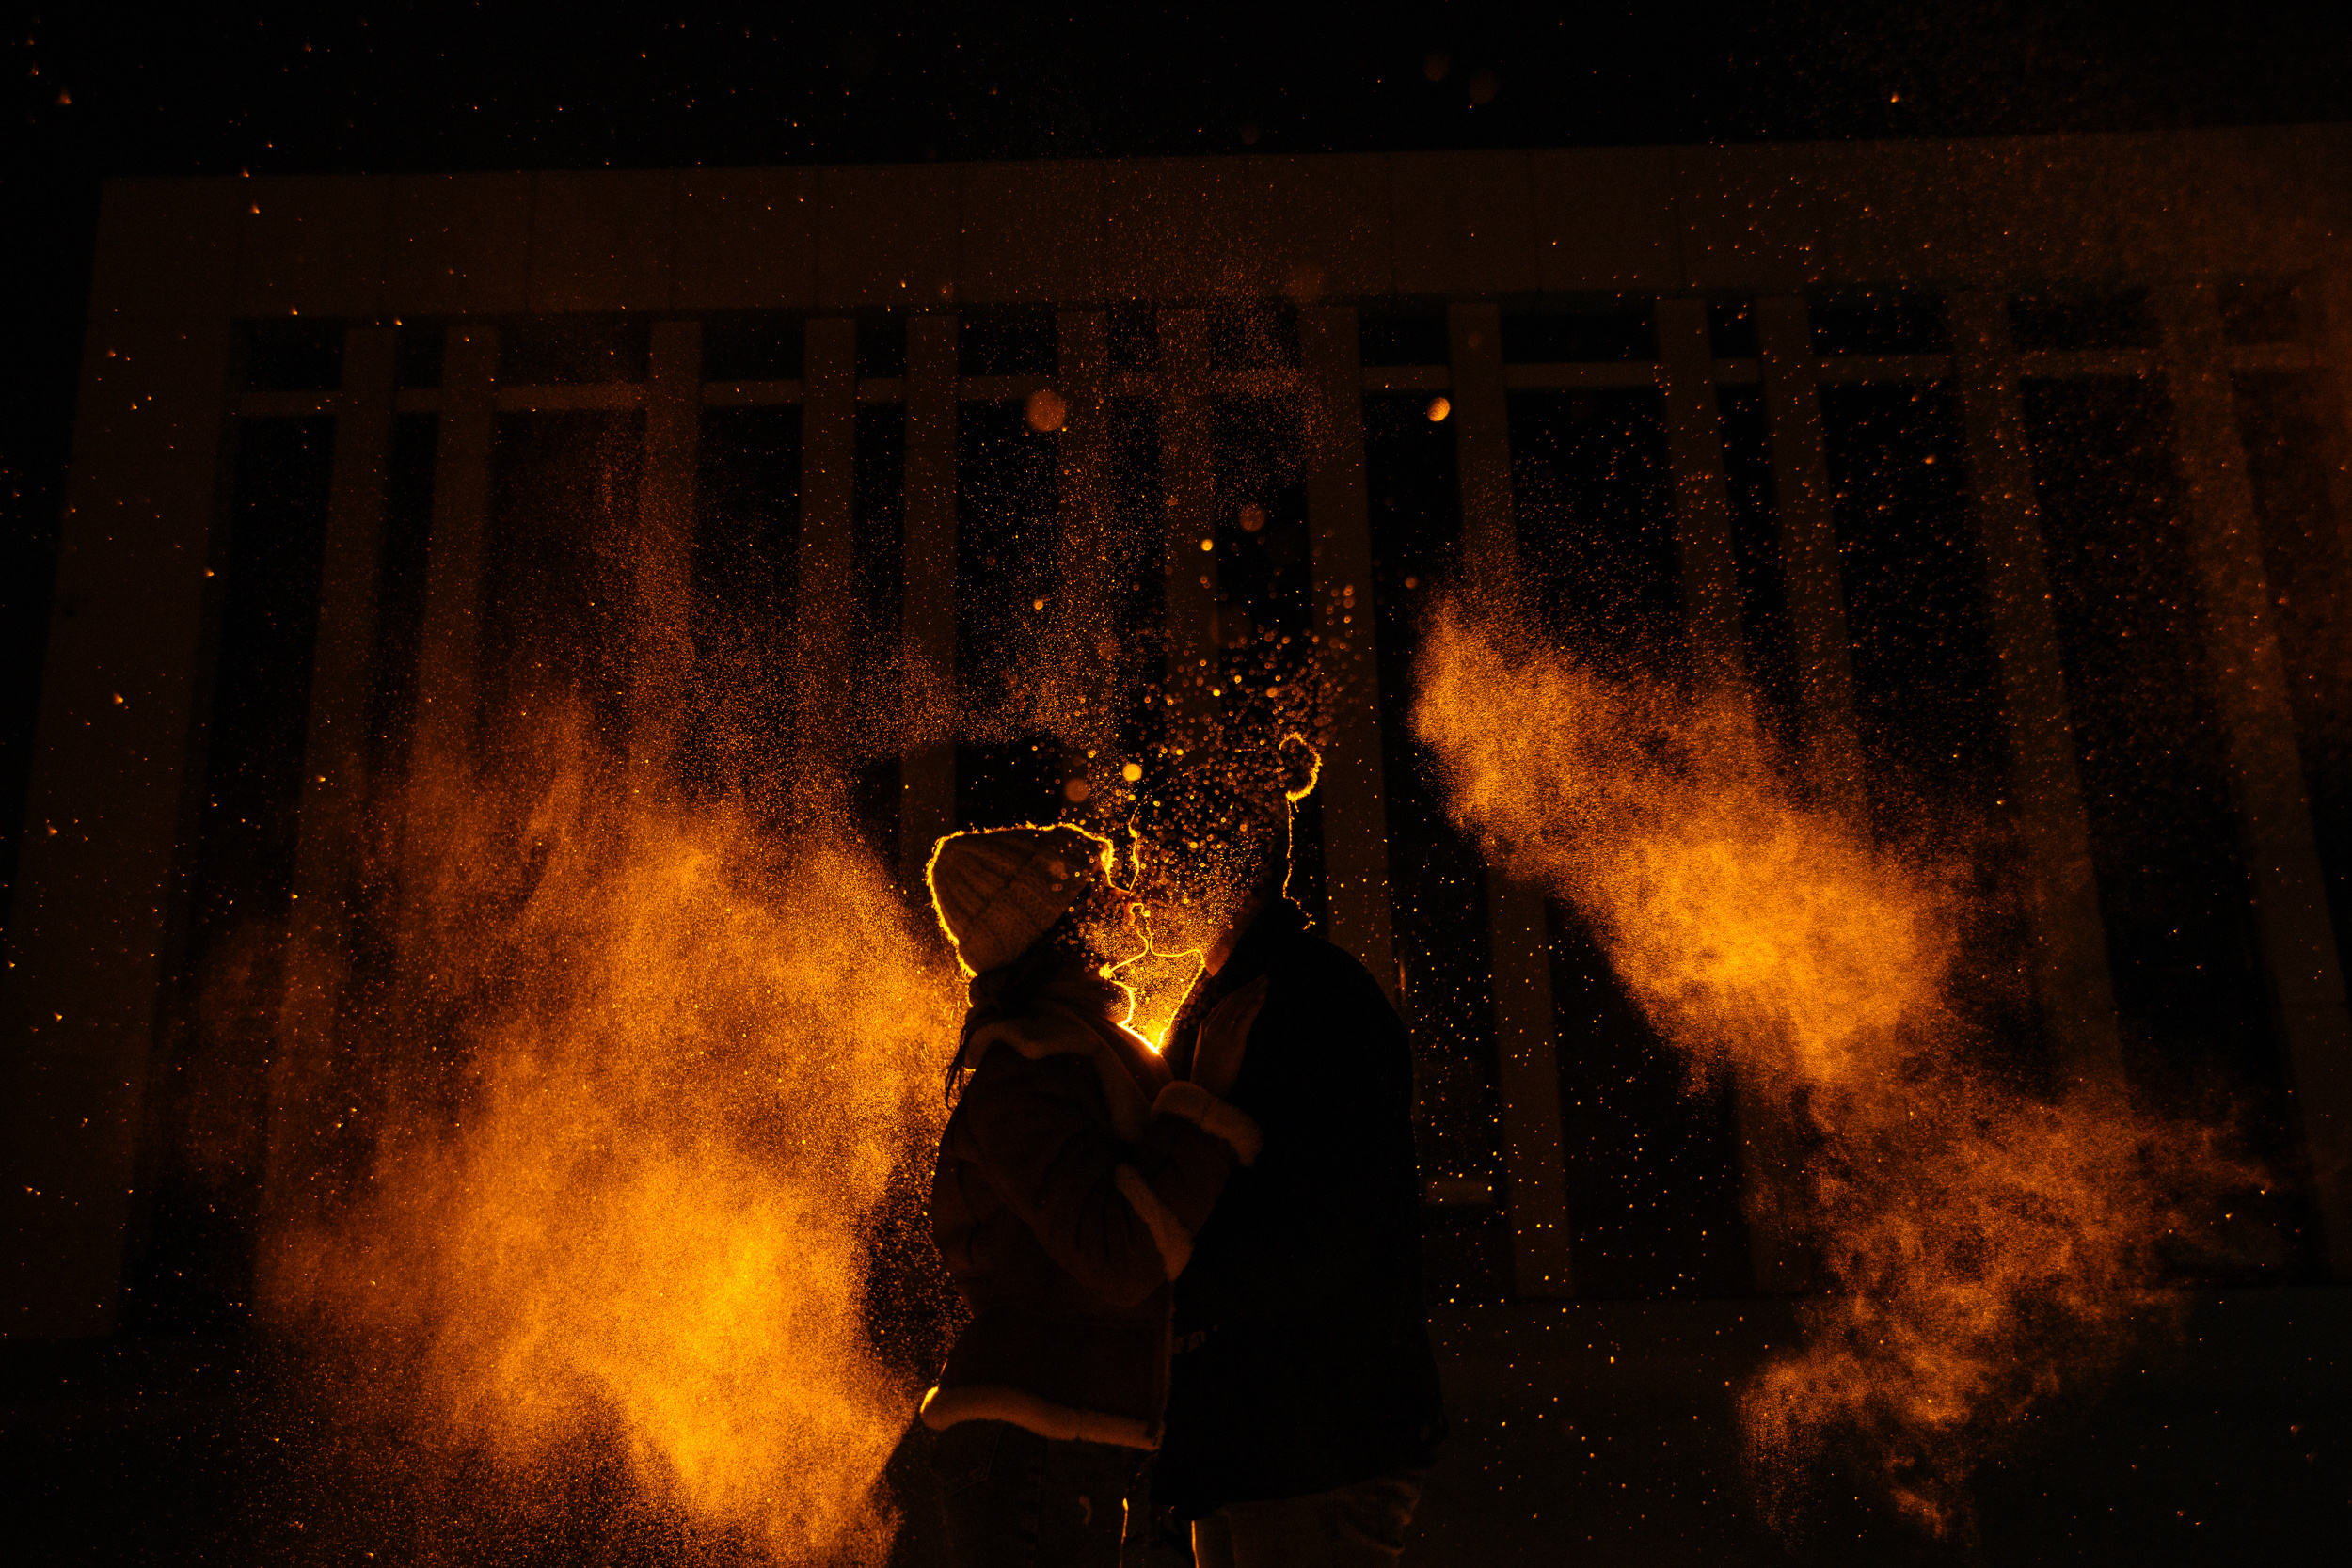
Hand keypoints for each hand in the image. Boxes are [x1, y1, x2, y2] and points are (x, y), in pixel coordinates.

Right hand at [1191, 975, 1269, 1097]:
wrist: (1203, 1089)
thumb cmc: (1207, 1075)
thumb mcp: (1206, 1050)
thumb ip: (1214, 1035)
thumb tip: (1222, 1023)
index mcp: (1205, 1026)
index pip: (1224, 1003)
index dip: (1239, 992)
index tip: (1251, 985)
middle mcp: (1212, 1024)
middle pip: (1233, 999)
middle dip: (1249, 986)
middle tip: (1263, 977)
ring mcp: (1222, 1030)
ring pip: (1240, 1004)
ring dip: (1255, 991)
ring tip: (1266, 982)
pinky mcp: (1234, 1039)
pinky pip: (1246, 1016)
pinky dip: (1255, 1004)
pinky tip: (1264, 997)